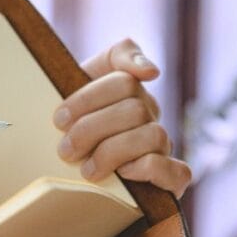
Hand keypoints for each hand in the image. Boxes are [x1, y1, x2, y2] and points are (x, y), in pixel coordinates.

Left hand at [53, 39, 190, 197]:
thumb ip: (114, 58)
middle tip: (66, 149)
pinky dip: (148, 169)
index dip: (88, 98)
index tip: (59, 119)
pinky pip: (177, 171)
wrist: (67, 176)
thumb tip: (152, 70)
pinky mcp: (173, 179)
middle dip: (93, 129)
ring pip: (154, 135)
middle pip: (134, 109)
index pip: (123, 79)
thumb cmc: (73, 127)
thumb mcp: (76, 85)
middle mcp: (150, 113)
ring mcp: (163, 145)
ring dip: (114, 152)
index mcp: (130, 88)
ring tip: (86, 169)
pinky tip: (122, 174)